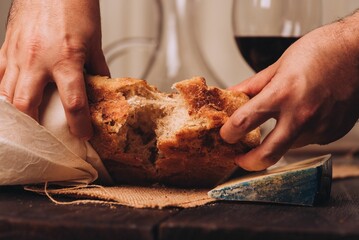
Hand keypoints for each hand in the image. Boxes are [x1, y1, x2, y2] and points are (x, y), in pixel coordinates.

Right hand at [0, 0, 109, 139]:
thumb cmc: (74, 6)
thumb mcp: (94, 41)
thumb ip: (97, 68)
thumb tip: (102, 86)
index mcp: (66, 60)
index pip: (73, 103)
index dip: (79, 124)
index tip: (83, 135)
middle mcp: (38, 60)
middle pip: (28, 105)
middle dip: (37, 128)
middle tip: (47, 137)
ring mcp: (18, 55)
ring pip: (7, 94)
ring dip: (18, 114)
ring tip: (28, 126)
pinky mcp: (6, 48)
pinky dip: (3, 92)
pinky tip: (10, 101)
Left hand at [220, 13, 358, 170]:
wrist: (358, 51)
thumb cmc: (322, 51)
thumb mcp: (279, 64)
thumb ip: (253, 85)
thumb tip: (235, 95)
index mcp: (282, 93)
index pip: (244, 122)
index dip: (229, 133)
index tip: (226, 136)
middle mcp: (301, 114)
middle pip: (269, 154)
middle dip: (249, 162)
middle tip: (241, 159)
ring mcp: (319, 127)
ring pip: (289, 145)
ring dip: (280, 139)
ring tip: (284, 117)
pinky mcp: (332, 132)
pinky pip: (308, 140)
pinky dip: (300, 132)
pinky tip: (305, 113)